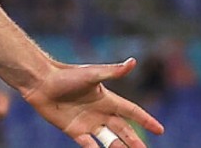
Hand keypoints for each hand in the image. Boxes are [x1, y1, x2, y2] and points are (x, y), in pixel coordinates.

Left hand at [21, 58, 163, 147]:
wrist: (40, 81)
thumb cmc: (66, 75)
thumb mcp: (91, 74)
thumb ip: (113, 72)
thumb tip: (133, 62)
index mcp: (107, 99)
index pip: (131, 111)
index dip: (145, 120)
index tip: (160, 130)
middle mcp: (99, 112)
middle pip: (123, 130)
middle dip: (135, 141)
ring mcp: (87, 122)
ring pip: (109, 140)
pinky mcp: (73, 130)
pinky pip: (89, 145)